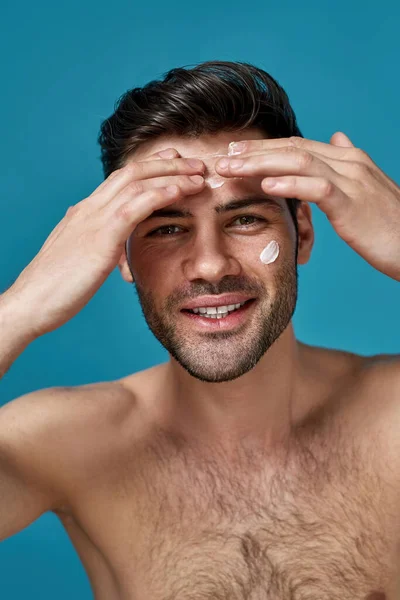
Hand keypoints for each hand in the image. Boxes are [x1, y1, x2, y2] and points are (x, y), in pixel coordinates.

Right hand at [7, 149, 204, 337]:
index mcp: (84, 213)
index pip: (120, 179)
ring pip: (137, 182)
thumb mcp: (74, 255)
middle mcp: (89, 209)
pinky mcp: (100, 238)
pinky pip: (134, 208)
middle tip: (195, 161)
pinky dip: (159, 194)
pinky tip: (180, 190)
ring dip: (172, 174)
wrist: (31, 302)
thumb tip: (96, 230)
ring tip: (199, 172)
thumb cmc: (54, 286)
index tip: (174, 161)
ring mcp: (94, 220)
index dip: (149, 166)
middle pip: (133, 172)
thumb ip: (88, 238)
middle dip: (167, 163)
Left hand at [215, 132, 399, 280]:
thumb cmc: (389, 224)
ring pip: (300, 162)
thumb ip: (345, 166)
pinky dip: (291, 185)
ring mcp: (352, 181)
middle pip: (293, 149)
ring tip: (233, 167)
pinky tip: (267, 186)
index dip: (265, 148)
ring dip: (262, 163)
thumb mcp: (366, 189)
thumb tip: (337, 138)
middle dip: (255, 151)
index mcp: (348, 160)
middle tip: (223, 157)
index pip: (298, 146)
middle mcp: (349, 163)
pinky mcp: (353, 204)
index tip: (236, 153)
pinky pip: (318, 189)